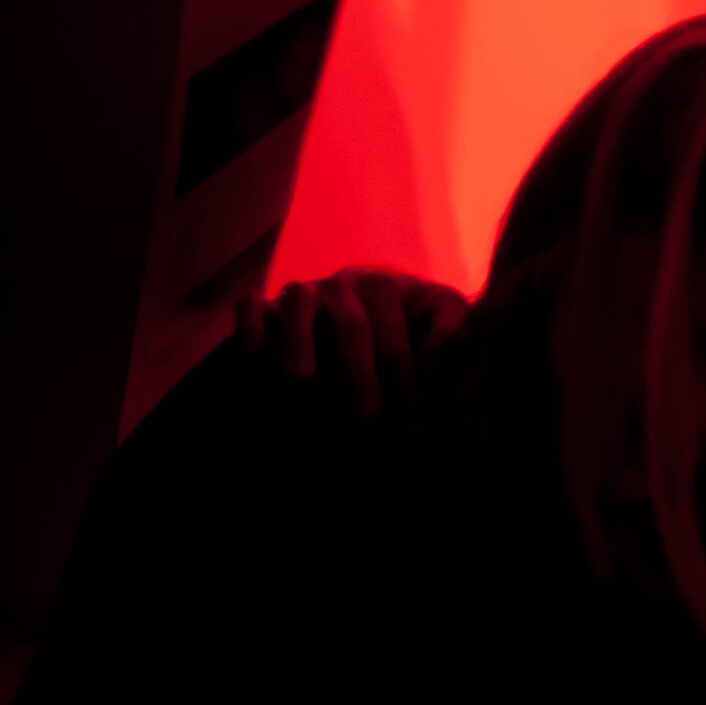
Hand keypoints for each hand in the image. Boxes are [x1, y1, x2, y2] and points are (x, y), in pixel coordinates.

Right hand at [237, 266, 468, 414]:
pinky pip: (254, 306)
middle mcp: (348, 284)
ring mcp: (309, 292)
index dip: (405, 381)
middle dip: (360, 374)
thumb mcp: (442, 315)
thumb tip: (438, 357)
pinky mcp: (273, 305)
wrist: (372, 302)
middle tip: (367, 417)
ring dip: (300, 341)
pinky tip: (253, 351)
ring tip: (302, 378)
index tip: (412, 420)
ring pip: (300, 306)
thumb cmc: (414, 319)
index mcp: (392, 287)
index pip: (397, 338)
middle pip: (353, 326)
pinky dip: (251, 323)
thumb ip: (454, 330)